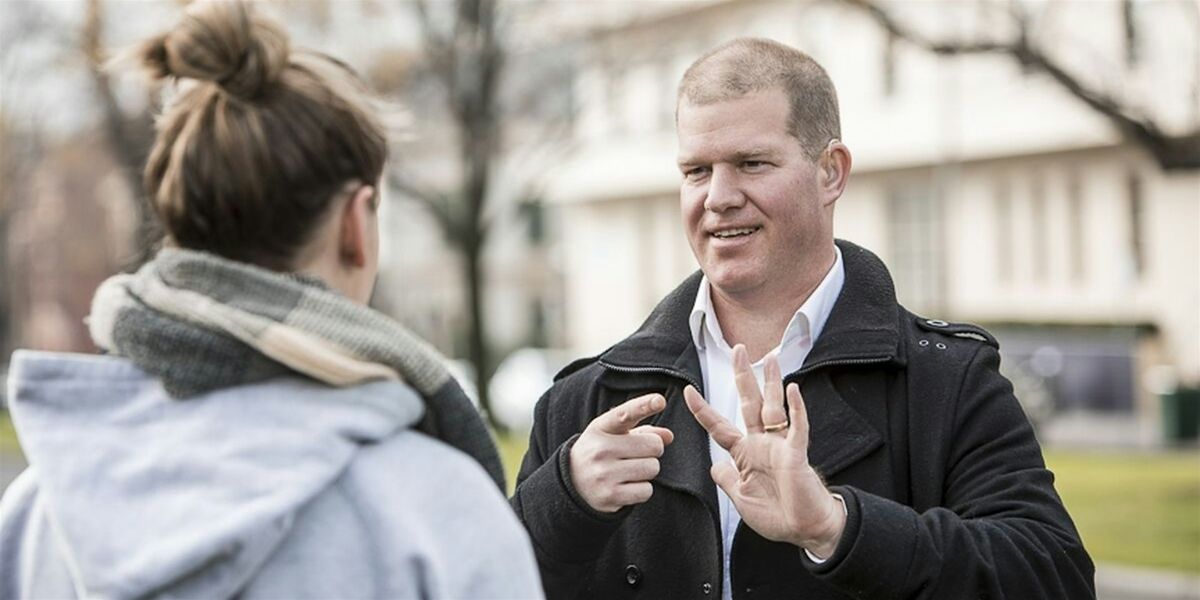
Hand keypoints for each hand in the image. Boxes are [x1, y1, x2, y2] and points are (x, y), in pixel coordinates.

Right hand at [570, 393, 674, 512]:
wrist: (572, 482)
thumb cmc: (601, 452)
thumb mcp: (615, 435)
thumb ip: (644, 431)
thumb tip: (668, 436)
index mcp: (601, 428)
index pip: (625, 414)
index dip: (644, 406)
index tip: (660, 400)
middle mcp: (600, 449)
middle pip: (654, 446)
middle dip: (652, 451)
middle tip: (636, 455)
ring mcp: (604, 473)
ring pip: (652, 468)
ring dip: (647, 471)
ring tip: (630, 471)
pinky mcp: (610, 495)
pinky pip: (646, 490)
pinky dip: (642, 490)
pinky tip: (627, 486)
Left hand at [683, 345, 845, 558]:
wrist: (805, 529)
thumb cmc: (776, 514)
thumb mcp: (740, 498)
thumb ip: (727, 480)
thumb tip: (715, 466)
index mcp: (745, 454)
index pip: (719, 426)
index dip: (703, 410)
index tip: (688, 391)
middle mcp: (762, 443)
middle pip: (750, 403)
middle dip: (743, 376)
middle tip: (738, 349)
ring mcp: (780, 446)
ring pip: (774, 407)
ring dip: (771, 382)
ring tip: (769, 358)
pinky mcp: (797, 454)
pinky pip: (797, 428)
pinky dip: (796, 410)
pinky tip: (793, 390)